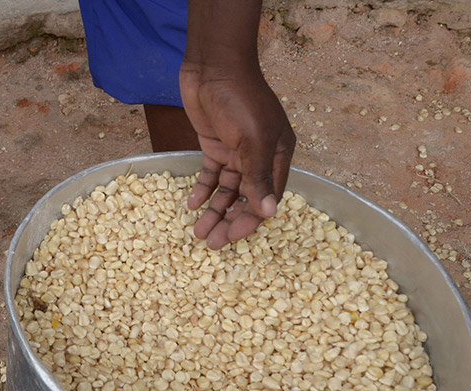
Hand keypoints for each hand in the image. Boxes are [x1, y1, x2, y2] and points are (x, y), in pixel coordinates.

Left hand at [179, 62, 294, 249]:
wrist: (213, 67)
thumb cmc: (240, 99)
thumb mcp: (252, 139)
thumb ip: (258, 176)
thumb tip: (268, 213)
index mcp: (279, 154)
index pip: (268, 196)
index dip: (252, 220)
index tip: (235, 238)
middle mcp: (260, 156)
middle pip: (247, 197)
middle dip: (230, 221)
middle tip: (212, 243)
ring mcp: (237, 151)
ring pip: (227, 190)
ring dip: (214, 210)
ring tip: (199, 232)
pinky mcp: (215, 145)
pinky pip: (211, 174)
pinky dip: (202, 189)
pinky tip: (191, 205)